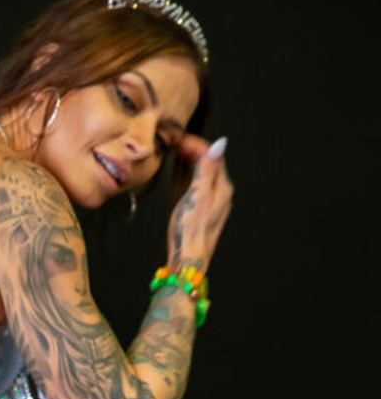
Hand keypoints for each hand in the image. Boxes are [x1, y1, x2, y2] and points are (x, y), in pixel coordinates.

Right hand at [167, 136, 233, 274]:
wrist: (189, 259)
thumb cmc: (191, 230)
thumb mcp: (198, 195)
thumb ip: (207, 169)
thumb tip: (219, 144)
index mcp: (223, 187)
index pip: (212, 155)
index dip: (195, 144)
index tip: (177, 140)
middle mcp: (222, 193)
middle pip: (210, 163)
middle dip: (193, 151)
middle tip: (174, 145)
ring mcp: (215, 203)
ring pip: (205, 174)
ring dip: (191, 162)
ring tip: (175, 156)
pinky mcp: (206, 211)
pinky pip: (200, 185)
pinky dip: (190, 176)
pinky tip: (180, 177)